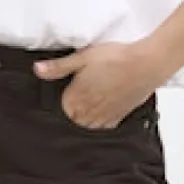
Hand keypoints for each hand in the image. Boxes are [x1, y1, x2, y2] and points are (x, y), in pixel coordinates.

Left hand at [33, 41, 160, 128]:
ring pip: (87, 125)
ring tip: (89, 101)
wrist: (146, 64)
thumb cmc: (116, 59)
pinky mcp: (120, 116)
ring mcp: (105, 116)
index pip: (59, 109)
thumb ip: (58, 67)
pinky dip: (101, 120)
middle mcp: (89, 113)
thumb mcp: (82, 57)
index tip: (65, 89)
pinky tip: (103, 108)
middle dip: (72, 110)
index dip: (61, 99)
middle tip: (78, 93)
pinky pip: (104, 126)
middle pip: (72, 120)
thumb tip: (37, 70)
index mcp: (76, 100)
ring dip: (85, 117)